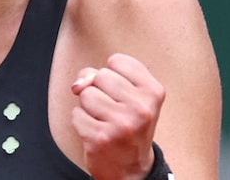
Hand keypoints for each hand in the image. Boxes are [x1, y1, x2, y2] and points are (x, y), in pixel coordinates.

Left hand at [71, 53, 165, 179]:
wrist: (131, 170)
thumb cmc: (128, 126)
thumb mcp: (129, 97)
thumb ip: (102, 77)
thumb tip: (78, 84)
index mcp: (153, 92)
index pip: (117, 61)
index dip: (113, 75)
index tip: (122, 94)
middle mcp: (141, 108)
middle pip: (100, 75)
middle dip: (100, 91)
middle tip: (112, 110)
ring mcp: (121, 124)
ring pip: (86, 94)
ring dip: (89, 107)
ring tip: (104, 121)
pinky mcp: (101, 138)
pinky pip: (76, 114)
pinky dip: (81, 122)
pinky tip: (96, 132)